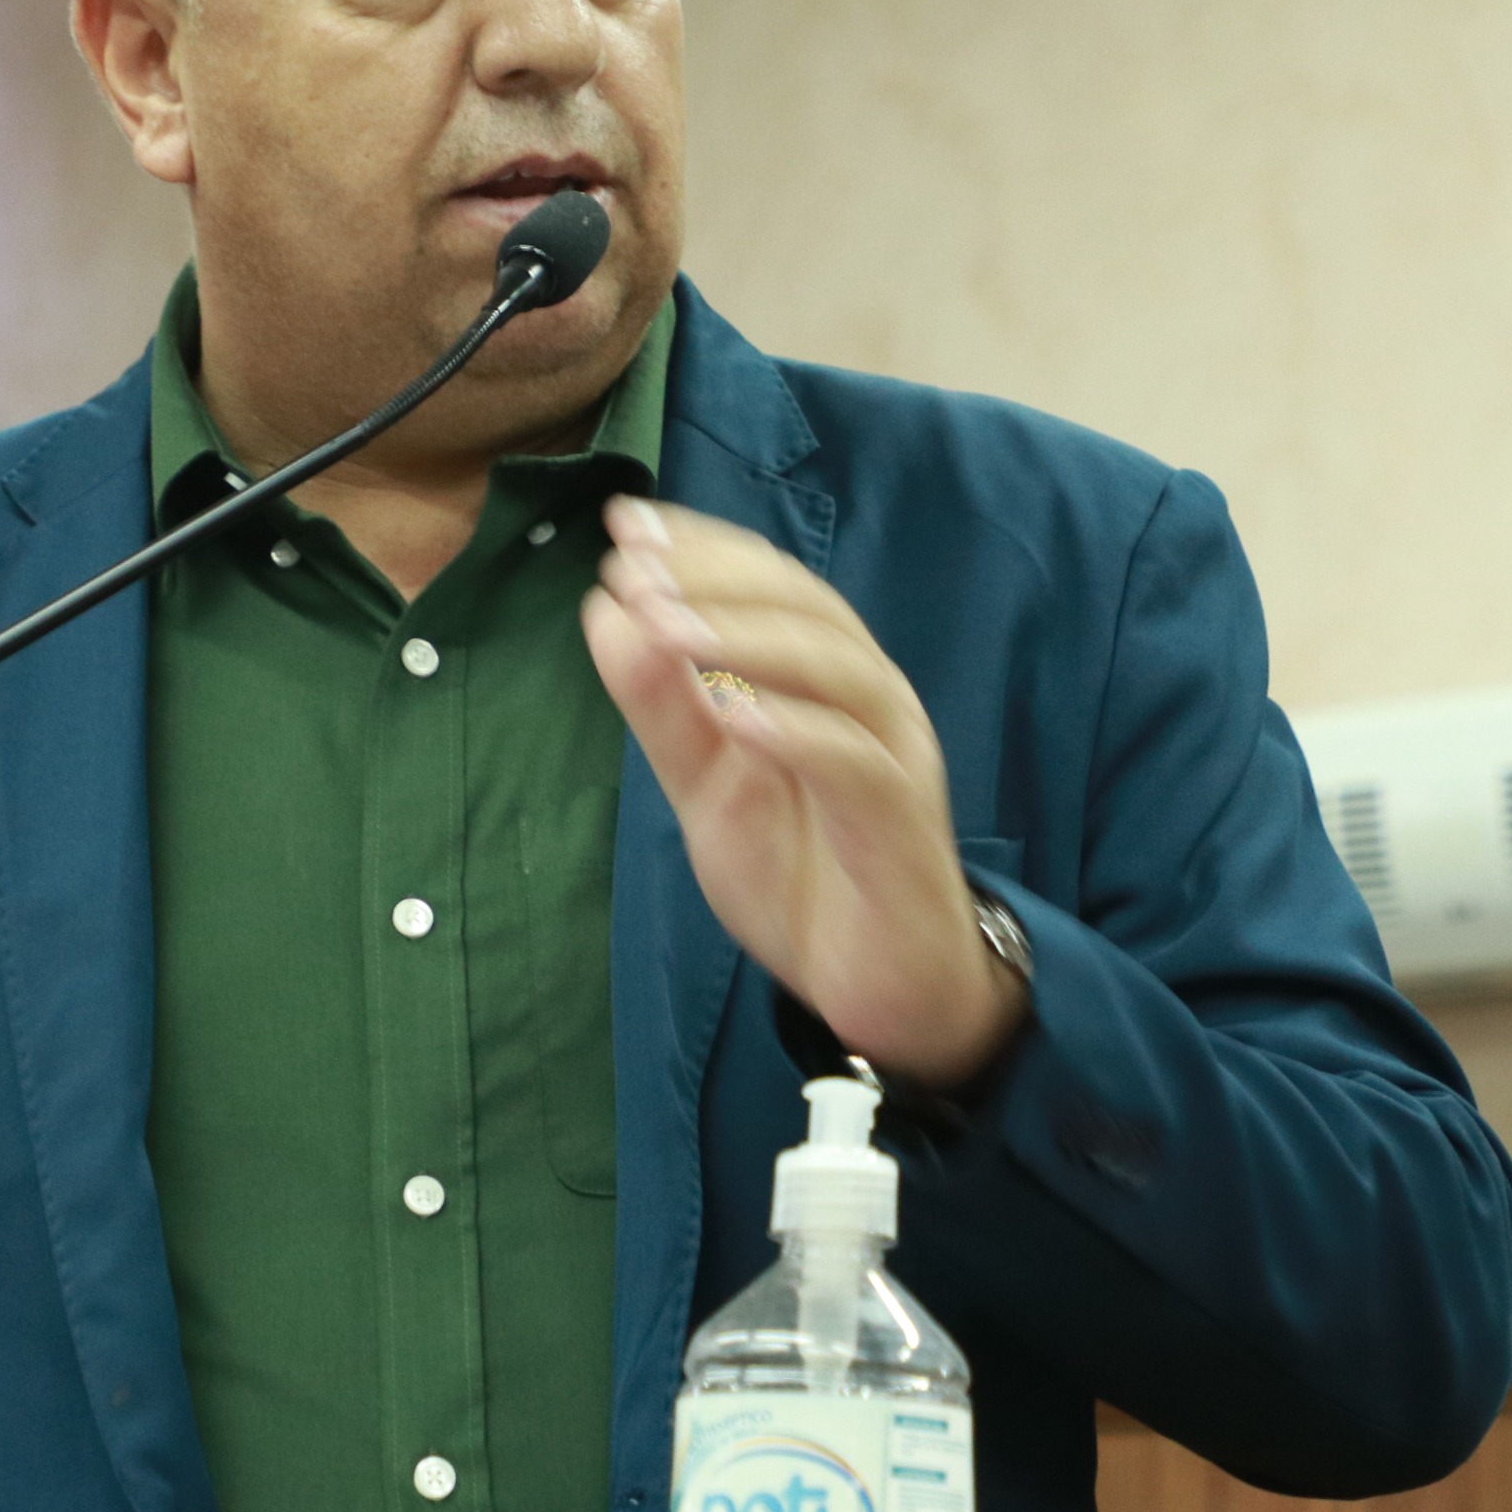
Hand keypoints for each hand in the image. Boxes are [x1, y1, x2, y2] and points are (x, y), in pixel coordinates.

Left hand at [581, 498, 1027, 1089]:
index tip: (625, 521)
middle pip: (808, 609)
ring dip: (748, 641)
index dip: (703, 547)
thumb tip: (607, 612)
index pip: (771, 585)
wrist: (883, 991)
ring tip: (666, 626)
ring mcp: (896, 758)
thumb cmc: (802, 878)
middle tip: (635, 567)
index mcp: (827, 680)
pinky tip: (735, 717)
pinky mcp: (904, 826)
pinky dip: (798, 733)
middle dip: (717, 579)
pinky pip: (857, 765)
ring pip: (840, 671)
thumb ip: (663, 709)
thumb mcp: (707, 789)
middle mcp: (870, 701)